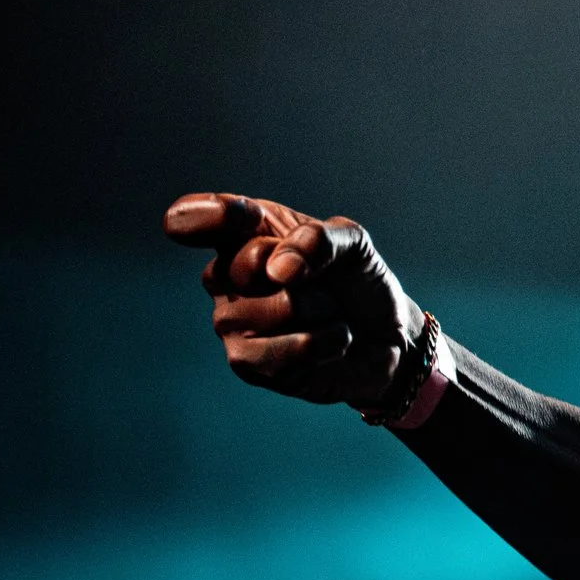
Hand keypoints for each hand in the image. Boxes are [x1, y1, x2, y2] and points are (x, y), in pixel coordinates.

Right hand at [164, 193, 421, 407]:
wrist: (387, 333)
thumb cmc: (356, 281)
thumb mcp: (352, 243)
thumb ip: (318, 239)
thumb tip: (277, 271)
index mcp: (240, 236)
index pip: (191, 217)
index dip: (207, 214)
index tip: (249, 218)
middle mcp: (224, 278)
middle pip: (242, 266)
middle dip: (301, 273)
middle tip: (319, 281)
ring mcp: (231, 322)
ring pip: (270, 310)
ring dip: (321, 310)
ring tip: (330, 313)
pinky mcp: (248, 364)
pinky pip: (281, 352)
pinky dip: (324, 343)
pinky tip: (333, 341)